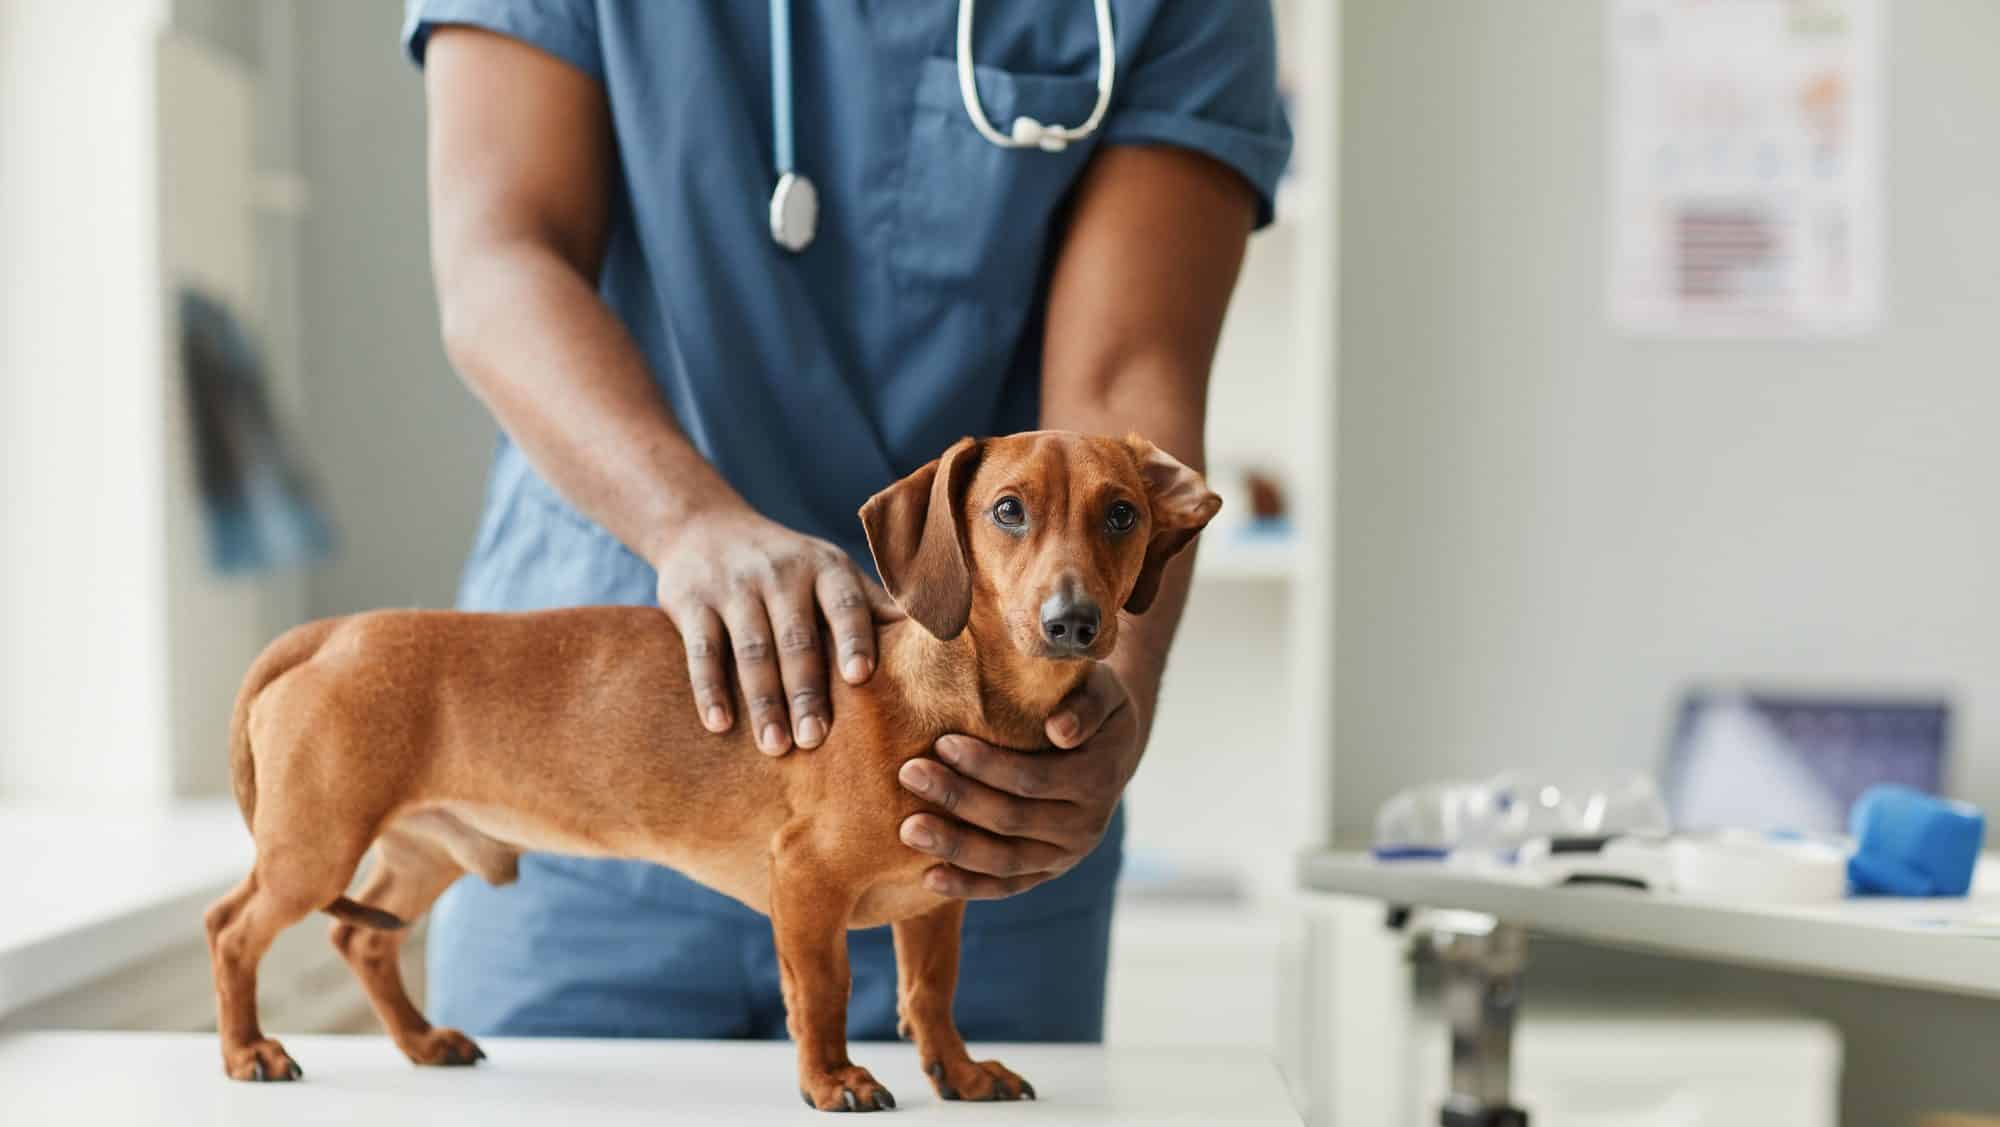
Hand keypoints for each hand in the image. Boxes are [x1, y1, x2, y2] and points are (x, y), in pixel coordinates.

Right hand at [652, 504, 893, 753]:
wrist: (704, 526)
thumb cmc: (788, 565)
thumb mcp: (832, 572)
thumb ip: (875, 606)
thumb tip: (943, 636)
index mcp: (825, 568)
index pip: (844, 604)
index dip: (853, 639)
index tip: (861, 678)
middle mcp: (781, 573)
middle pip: (796, 638)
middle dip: (806, 690)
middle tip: (815, 740)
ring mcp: (733, 587)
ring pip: (750, 650)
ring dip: (763, 700)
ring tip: (775, 747)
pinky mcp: (690, 601)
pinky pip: (702, 651)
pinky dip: (709, 689)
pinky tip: (719, 725)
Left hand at [895, 664, 1147, 898]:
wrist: (1111, 746)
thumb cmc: (1092, 703)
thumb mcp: (1101, 690)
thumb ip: (1088, 702)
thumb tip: (1061, 729)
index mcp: (1098, 779)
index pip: (1034, 778)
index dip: (987, 765)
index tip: (943, 743)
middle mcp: (1086, 826)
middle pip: (1012, 819)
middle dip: (958, 798)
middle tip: (909, 773)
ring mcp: (1066, 855)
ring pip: (1005, 860)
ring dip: (953, 846)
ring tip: (908, 829)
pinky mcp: (1048, 871)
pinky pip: (1006, 886)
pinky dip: (968, 886)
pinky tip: (928, 878)